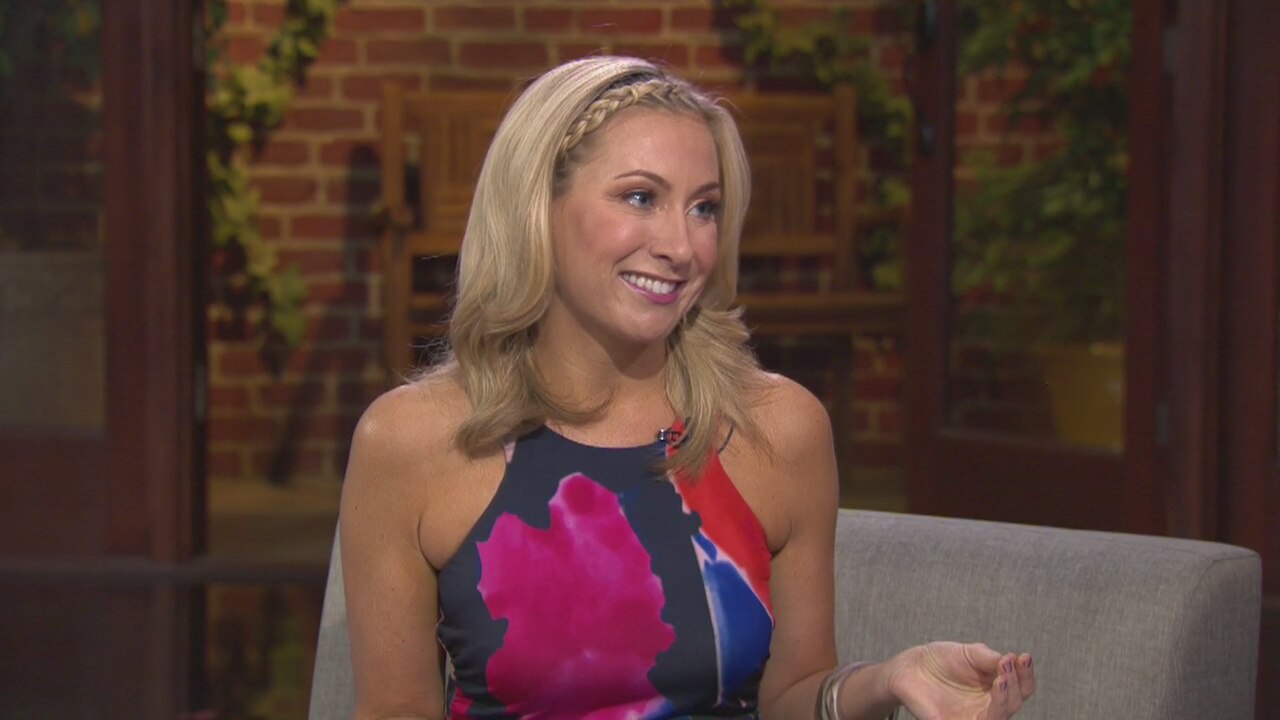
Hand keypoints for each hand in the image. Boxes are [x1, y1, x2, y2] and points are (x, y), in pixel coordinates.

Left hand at [885, 642, 1035, 718]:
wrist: (909, 667)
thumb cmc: (941, 660)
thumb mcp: (969, 653)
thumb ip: (990, 658)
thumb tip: (1014, 660)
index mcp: (996, 688)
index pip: (1022, 687)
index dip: (1026, 674)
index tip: (1024, 657)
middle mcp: (989, 706)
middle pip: (1015, 703)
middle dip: (1015, 683)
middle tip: (1007, 665)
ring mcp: (973, 717)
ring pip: (999, 717)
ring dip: (1004, 699)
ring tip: (1001, 679)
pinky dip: (986, 716)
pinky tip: (988, 700)